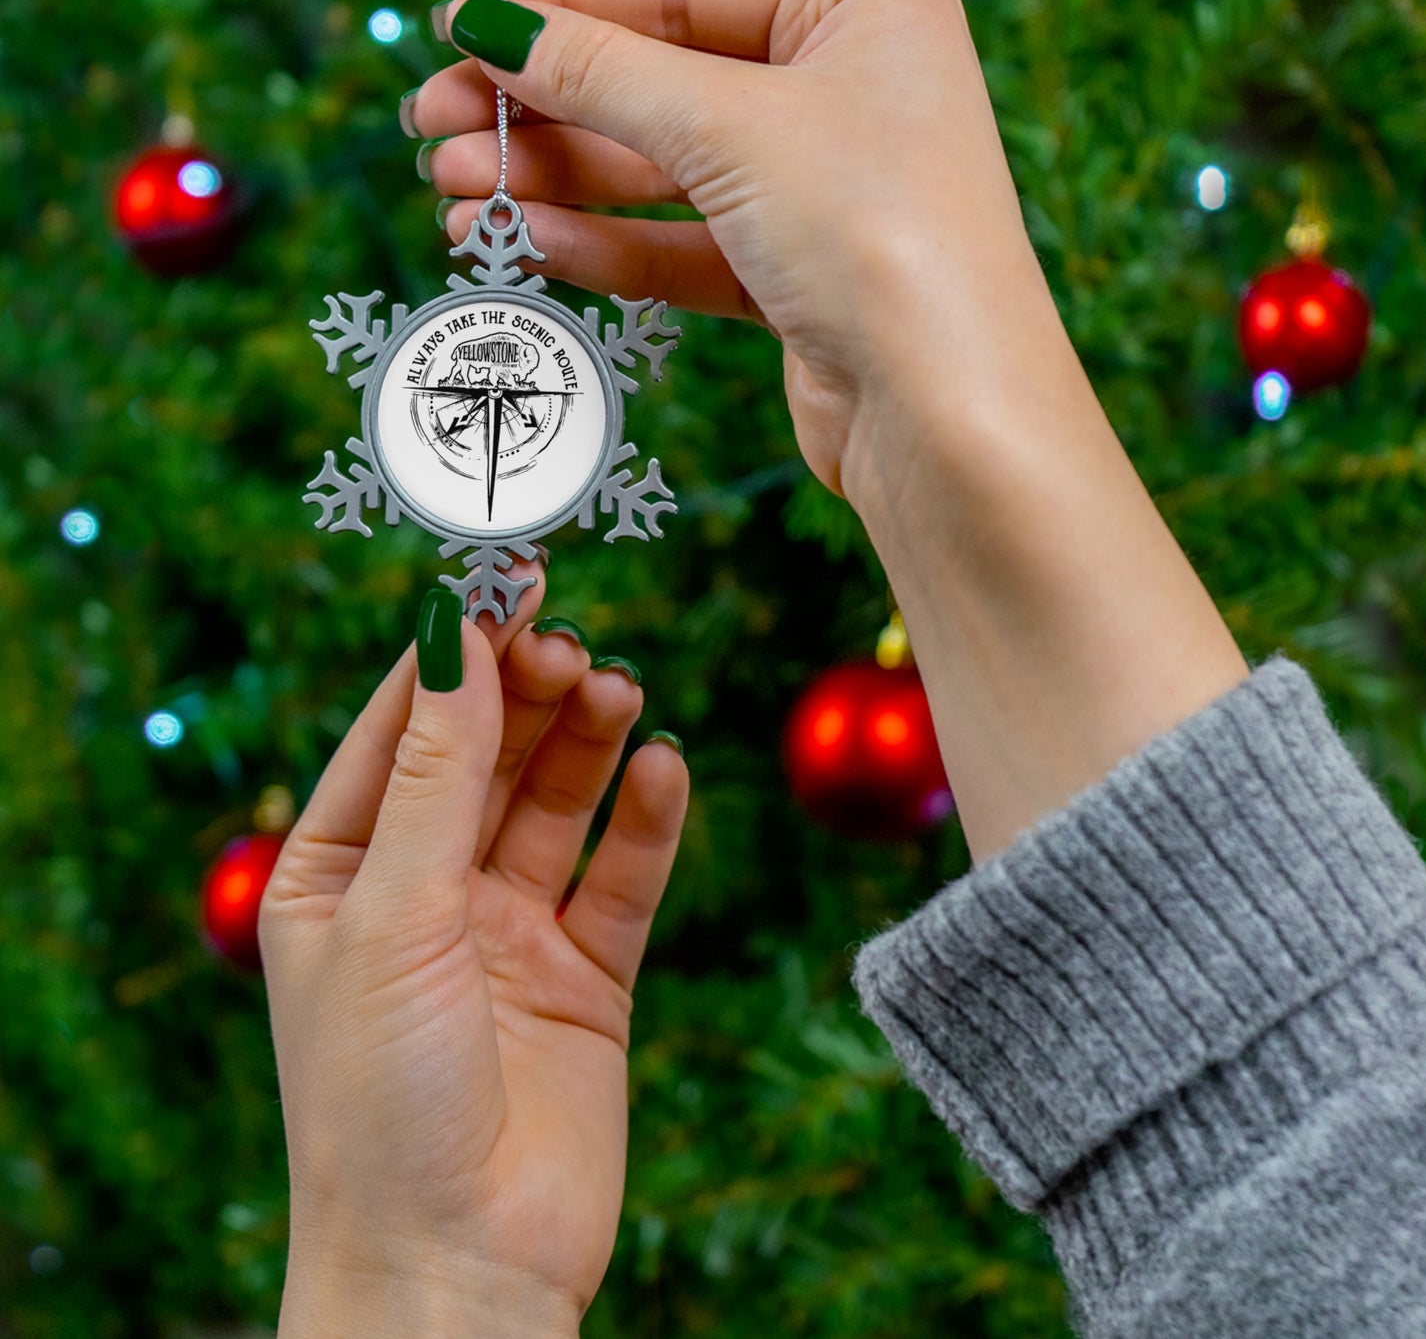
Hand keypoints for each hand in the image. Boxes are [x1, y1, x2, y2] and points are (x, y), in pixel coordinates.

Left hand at [259, 572, 687, 1333]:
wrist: (458, 1269)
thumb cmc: (380, 1100)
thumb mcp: (394, 913)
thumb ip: (437, 772)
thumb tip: (455, 632)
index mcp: (340, 873)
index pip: (400, 730)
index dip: (453, 652)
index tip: (504, 577)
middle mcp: (424, 893)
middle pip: (487, 755)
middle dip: (527, 693)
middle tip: (572, 644)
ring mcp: (508, 933)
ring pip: (557, 803)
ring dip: (588, 742)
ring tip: (619, 691)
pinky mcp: (586, 976)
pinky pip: (622, 877)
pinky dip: (646, 822)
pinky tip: (664, 770)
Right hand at [411, 0, 1056, 496]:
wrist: (948, 419)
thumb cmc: (876, 237)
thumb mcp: (729, 127)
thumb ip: (602, 73)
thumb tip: (490, 25)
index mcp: (860, 10)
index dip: (561, 7)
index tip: (457, 27)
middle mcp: (846, 92)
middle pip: (660, 83)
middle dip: (543, 109)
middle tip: (432, 129)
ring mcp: (821, 192)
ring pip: (663, 173)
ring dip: (557, 183)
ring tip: (454, 197)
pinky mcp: (798, 281)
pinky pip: (683, 247)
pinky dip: (607, 246)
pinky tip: (526, 244)